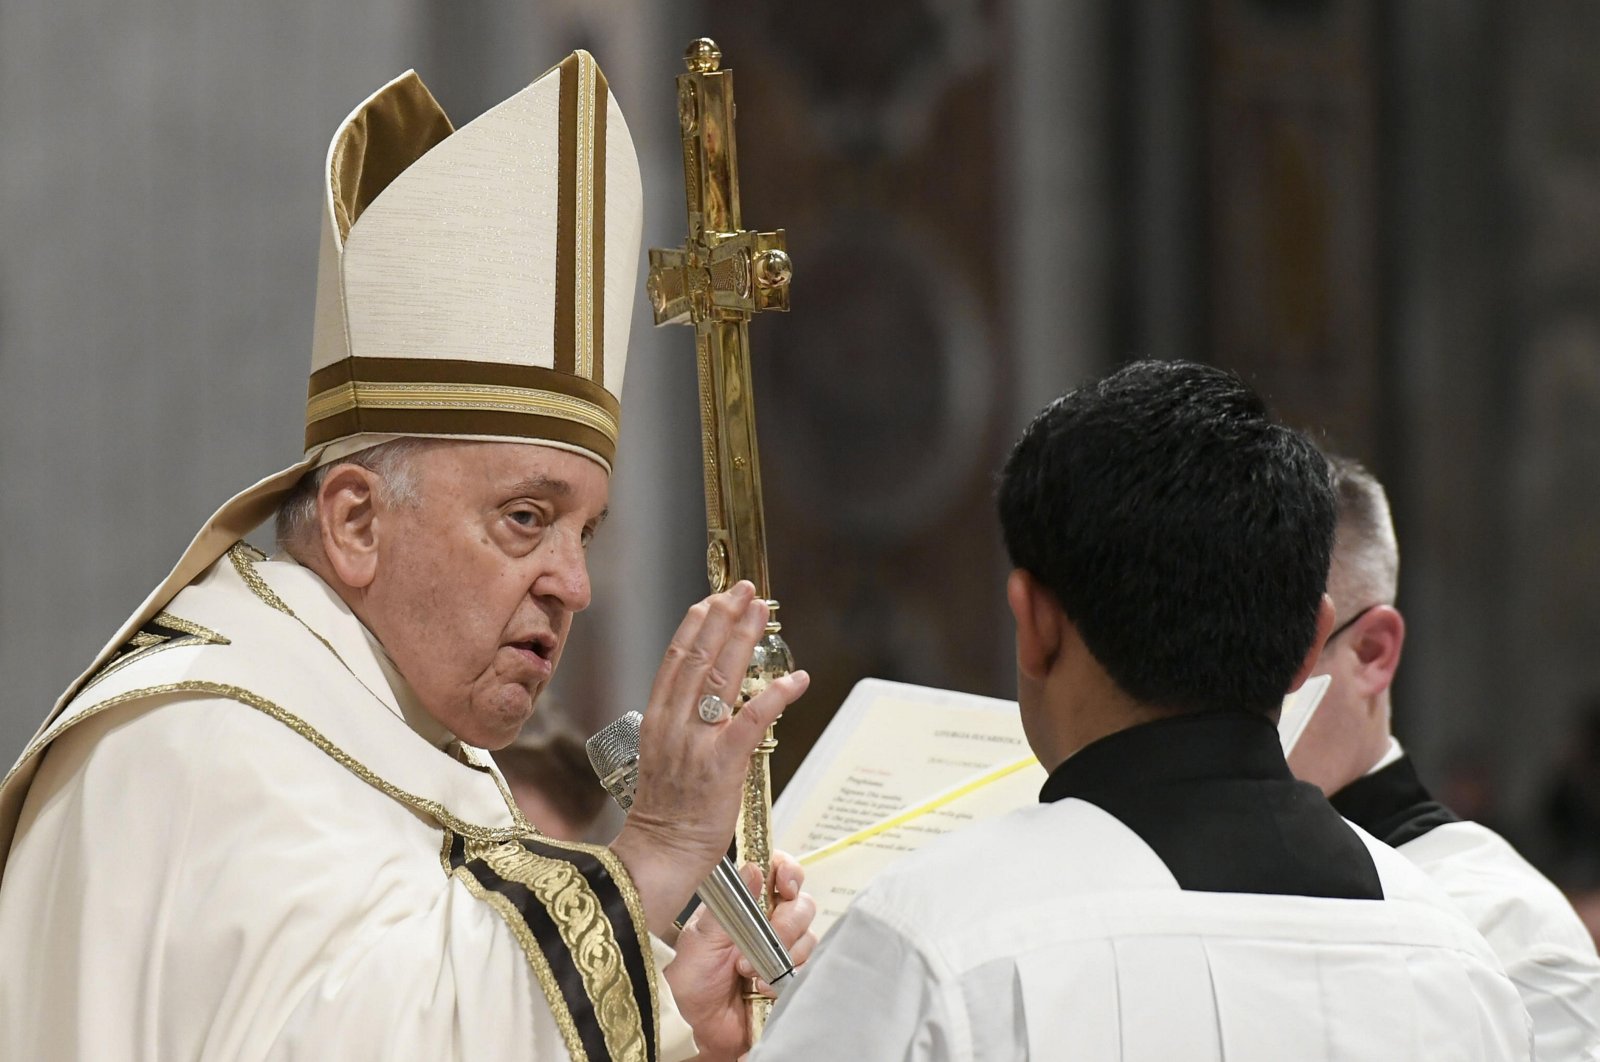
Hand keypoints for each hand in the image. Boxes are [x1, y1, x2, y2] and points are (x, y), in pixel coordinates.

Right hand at [610, 581, 809, 936]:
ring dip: (743, 640)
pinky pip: (751, 721)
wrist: (656, 855)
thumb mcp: (664, 758)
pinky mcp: (721, 764)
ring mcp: (696, 742)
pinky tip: (797, 680)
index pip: (675, 660)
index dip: (696, 626)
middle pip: (698, 657)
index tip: (713, 600)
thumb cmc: (665, 815)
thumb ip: (681, 727)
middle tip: (743, 590)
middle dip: (723, 618)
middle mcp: (673, 724)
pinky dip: (775, 697)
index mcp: (657, 721)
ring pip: (720, 678)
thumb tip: (702, 705)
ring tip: (760, 611)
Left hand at [665, 853, 818, 1061]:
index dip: (789, 872)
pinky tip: (763, 988)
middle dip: (786, 924)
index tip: (785, 885)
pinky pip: (808, 970)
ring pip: (809, 938)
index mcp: (747, 904)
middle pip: (802, 906)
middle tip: (761, 941)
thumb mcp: (702, 935)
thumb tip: (754, 868)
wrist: (695, 1024)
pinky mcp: (791, 979)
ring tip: (750, 973)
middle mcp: (770, 923)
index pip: (780, 873)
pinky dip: (787, 979)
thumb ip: (731, 902)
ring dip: (783, 955)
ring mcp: (783, 951)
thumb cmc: (691, 977)